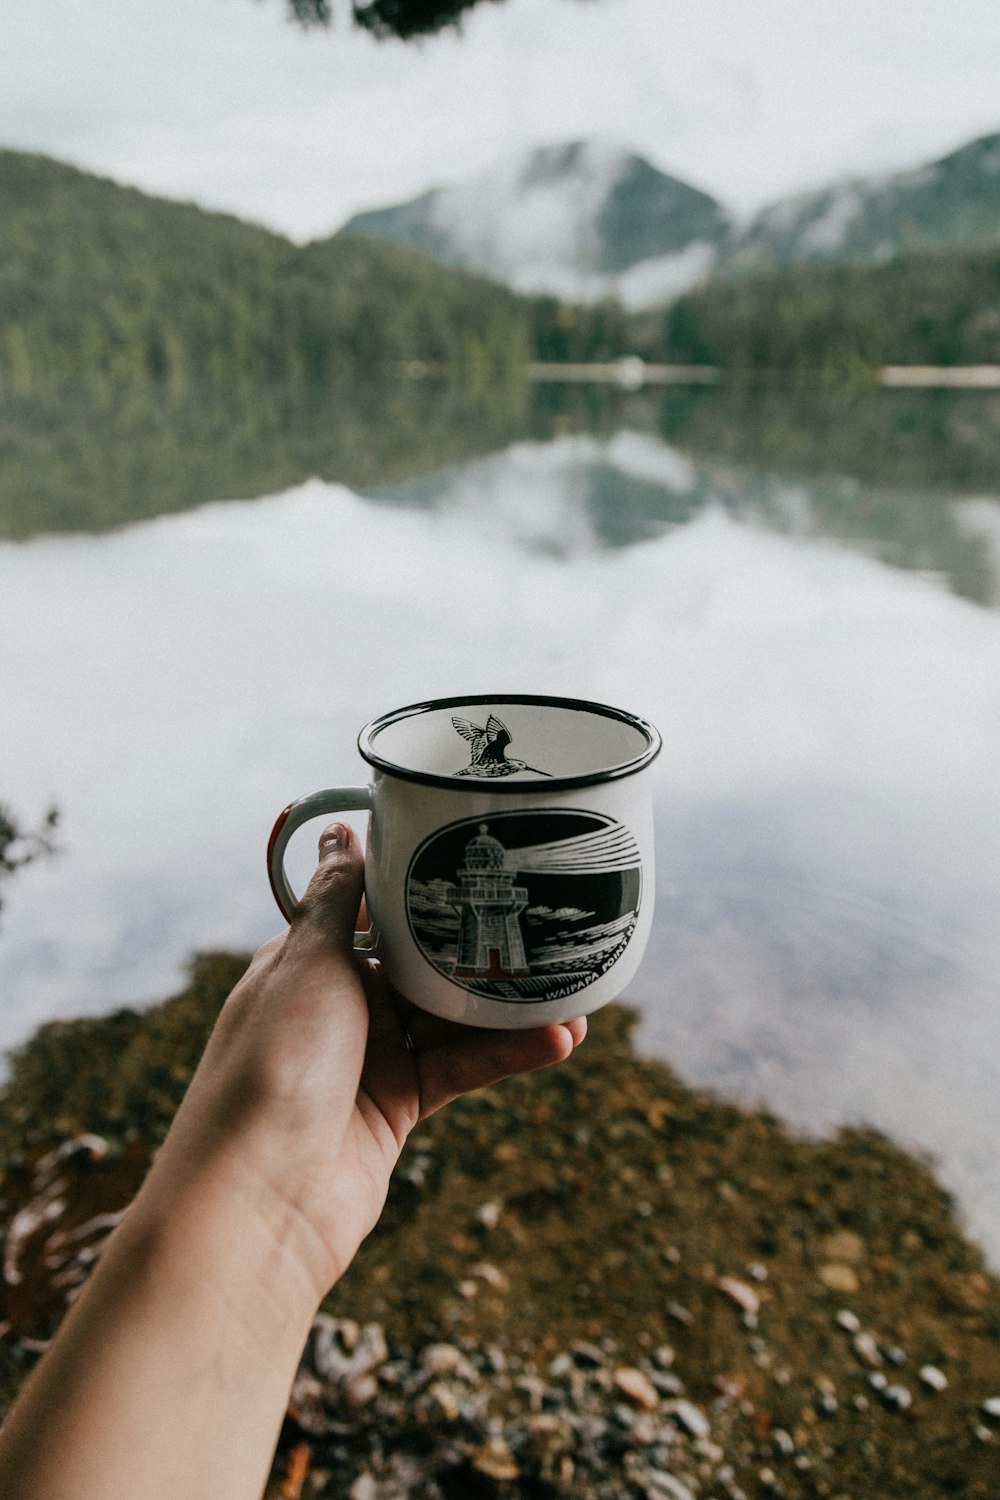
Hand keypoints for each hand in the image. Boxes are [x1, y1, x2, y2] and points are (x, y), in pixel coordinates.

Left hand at [148, 822, 586, 1300]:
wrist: (260, 1201)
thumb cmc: (270, 1068)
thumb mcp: (305, 963)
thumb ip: (334, 898)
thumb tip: (340, 830)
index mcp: (308, 961)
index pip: (371, 908)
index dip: (421, 884)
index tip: (479, 855)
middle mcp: (340, 1004)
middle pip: (424, 962)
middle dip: (482, 944)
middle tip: (549, 917)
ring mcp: (371, 1057)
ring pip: (454, 1016)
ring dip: (511, 1005)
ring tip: (576, 986)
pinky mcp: (400, 1106)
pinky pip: (464, 1067)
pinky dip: (508, 1053)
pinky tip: (559, 1039)